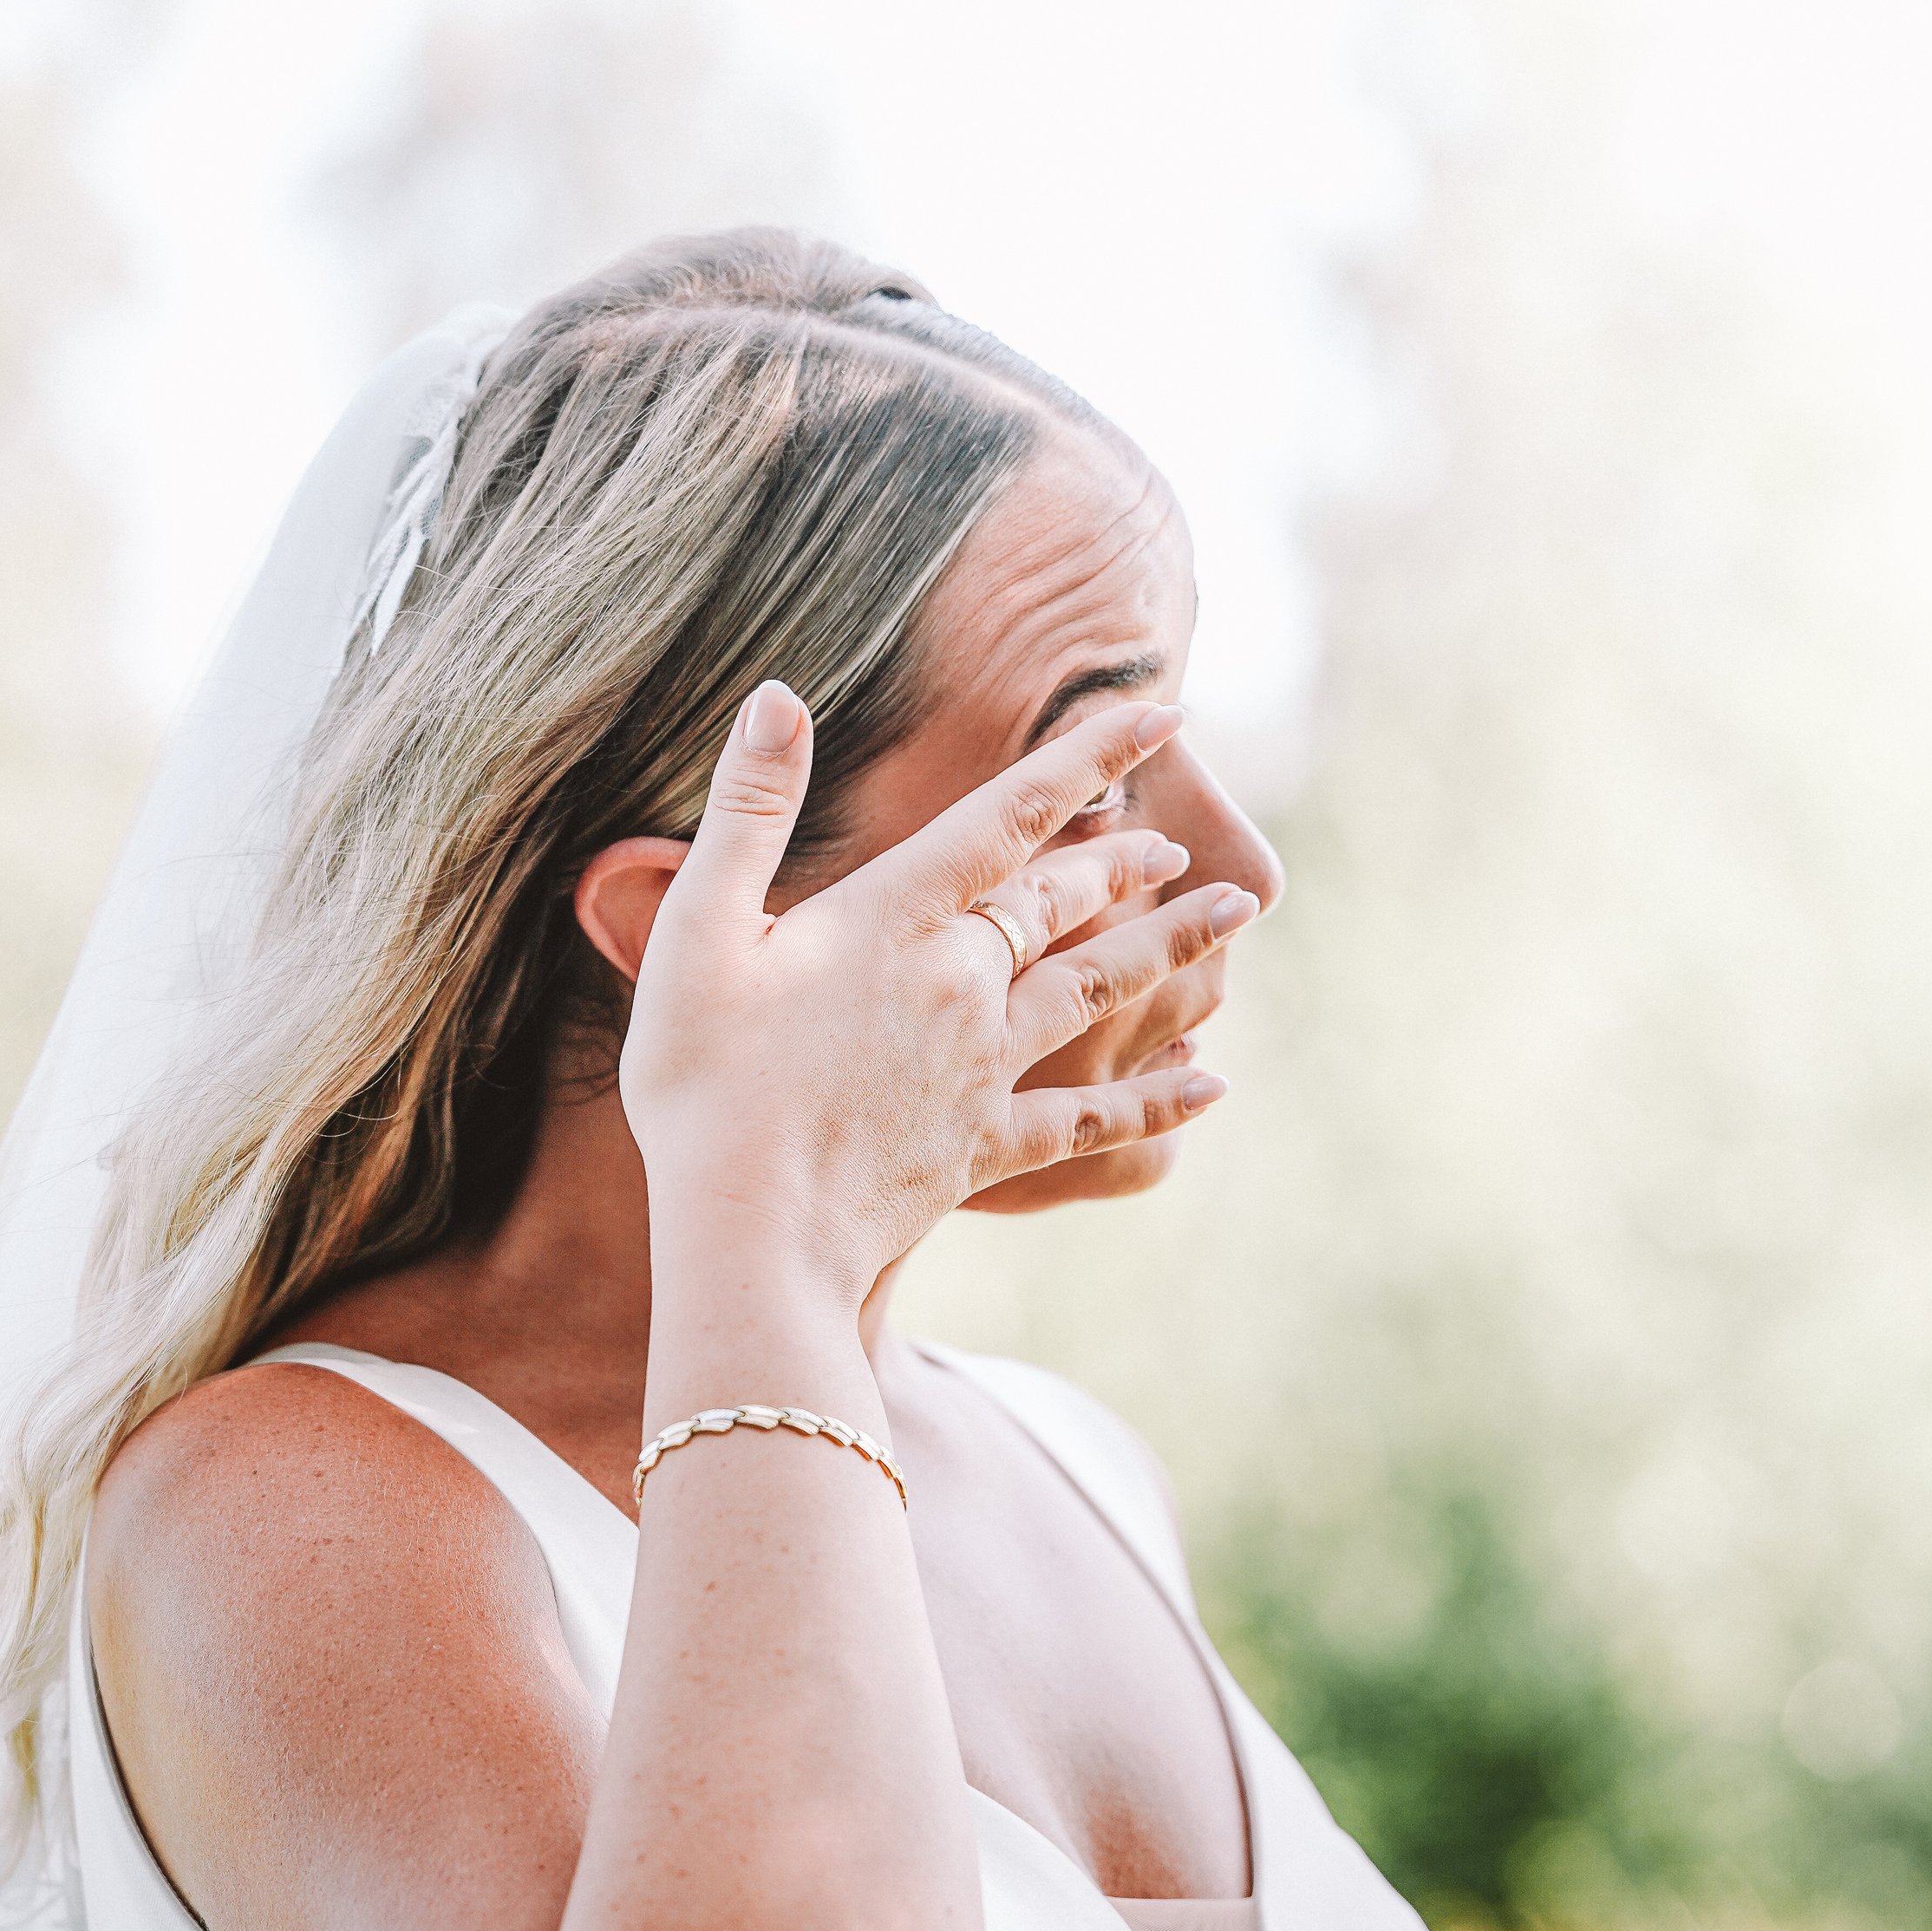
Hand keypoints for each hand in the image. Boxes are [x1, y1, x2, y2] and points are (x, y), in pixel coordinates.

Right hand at [616, 681, 1257, 1302]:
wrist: (748, 1233)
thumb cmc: (702, 1085)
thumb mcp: (696, 933)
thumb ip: (747, 812)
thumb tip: (776, 697)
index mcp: (895, 918)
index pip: (1011, 813)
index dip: (1090, 756)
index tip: (1163, 713)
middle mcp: (962, 983)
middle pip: (1066, 902)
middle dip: (1130, 861)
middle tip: (1184, 842)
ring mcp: (985, 1068)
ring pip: (1101, 990)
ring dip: (1172, 948)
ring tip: (1235, 917)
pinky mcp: (990, 1145)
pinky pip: (1094, 1118)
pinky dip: (1157, 1101)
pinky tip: (1210, 1086)